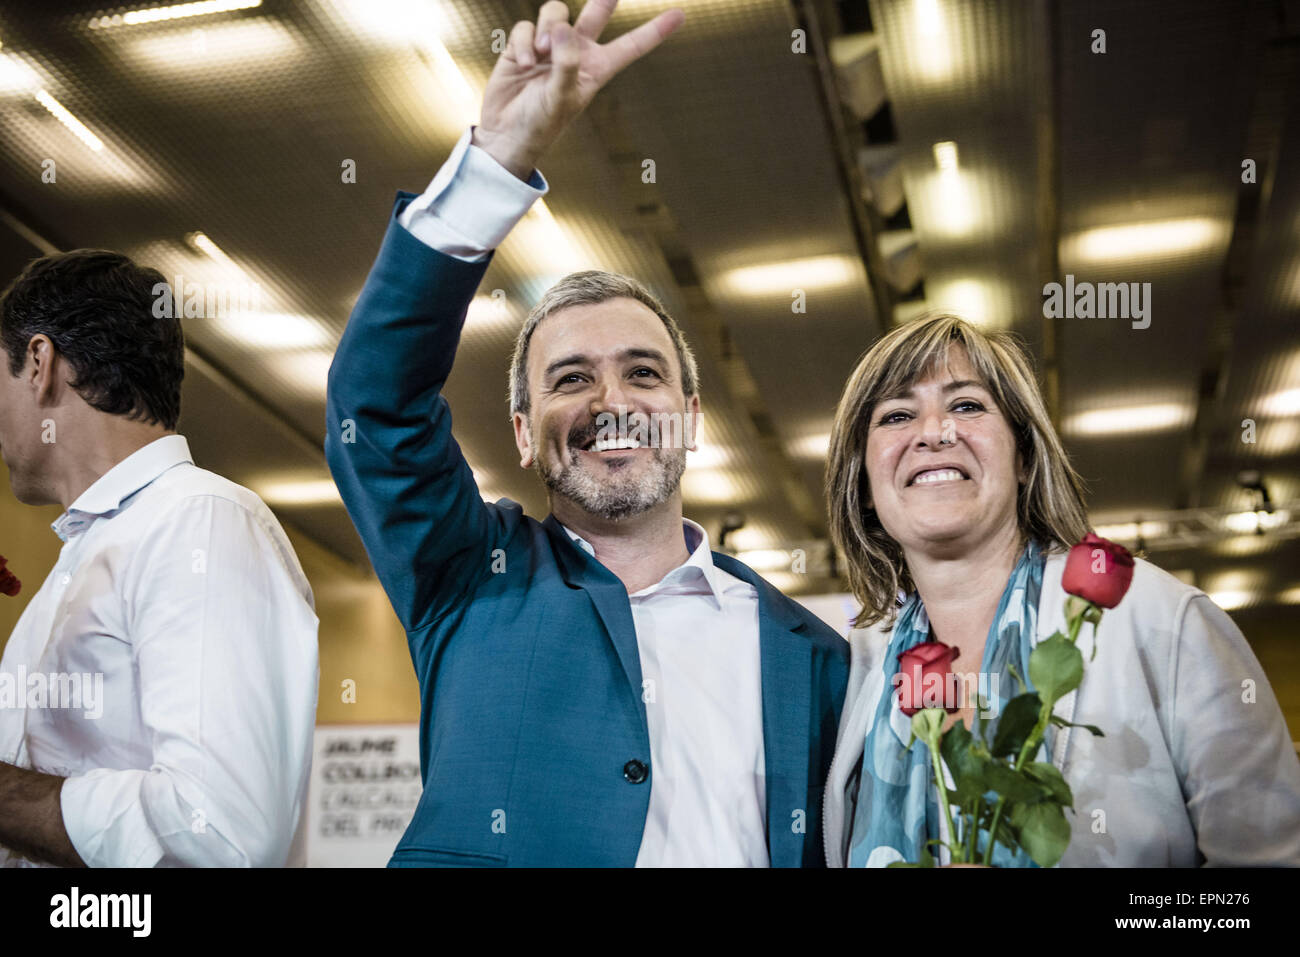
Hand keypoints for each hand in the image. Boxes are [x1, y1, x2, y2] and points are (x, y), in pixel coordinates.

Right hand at [473, 0, 683, 179]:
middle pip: (597, 13)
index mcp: (598, 69)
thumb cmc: (541, 123)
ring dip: (548, 27)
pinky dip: (524, 42)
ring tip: (540, 54)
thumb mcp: (561, 97)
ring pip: (556, 12)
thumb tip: (562, 27)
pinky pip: (527, 27)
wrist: (507, 134)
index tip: (680, 15)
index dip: (655, 31)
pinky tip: (522, 64)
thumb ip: (566, 62)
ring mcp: (550, 47)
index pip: (631, 46)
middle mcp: (576, 53)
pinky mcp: (524, 45)